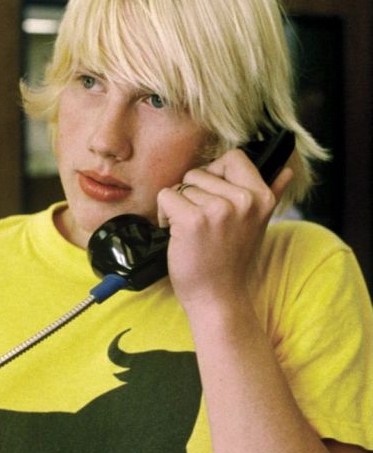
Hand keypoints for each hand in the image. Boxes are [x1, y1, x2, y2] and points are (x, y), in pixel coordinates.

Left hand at [156, 149, 292, 311]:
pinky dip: (164, 214)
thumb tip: (287, 170)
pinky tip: (176, 233)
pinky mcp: (193, 220)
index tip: (212, 194)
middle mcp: (244, 200)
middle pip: (199, 172)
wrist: (217, 296)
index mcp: (262, 197)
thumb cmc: (231, 259)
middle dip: (191, 193)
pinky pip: (166, 196)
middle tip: (200, 220)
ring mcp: (219, 210)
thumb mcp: (258, 223)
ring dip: (177, 206)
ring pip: (181, 185)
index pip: (233, 156)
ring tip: (191, 230)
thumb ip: (272, 193)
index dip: (215, 172)